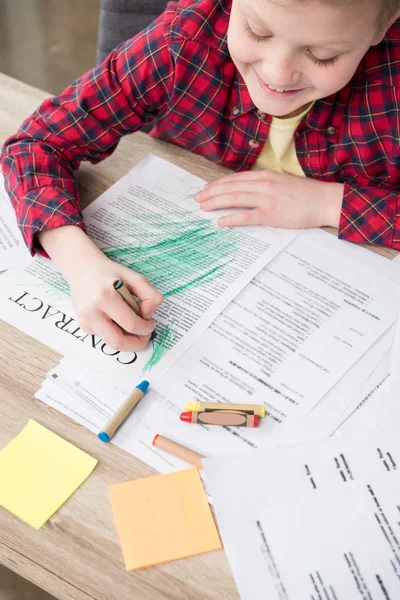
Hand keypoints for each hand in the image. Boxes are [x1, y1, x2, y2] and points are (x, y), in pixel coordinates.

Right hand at [38, 226, 162, 350]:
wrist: (82, 269)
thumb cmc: (110, 273)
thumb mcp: (134, 277)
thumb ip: (150, 294)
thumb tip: (149, 315)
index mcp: (105, 297)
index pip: (131, 324)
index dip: (146, 328)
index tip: (150, 322)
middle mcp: (91, 311)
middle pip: (118, 342)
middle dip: (137, 343)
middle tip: (145, 335)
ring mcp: (84, 320)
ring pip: (111, 343)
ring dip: (127, 340)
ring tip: (133, 326)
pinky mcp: (82, 325)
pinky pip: (104, 337)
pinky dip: (116, 333)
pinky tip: (117, 319)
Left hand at [195, 170, 343, 228]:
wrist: (325, 200)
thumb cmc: (306, 194)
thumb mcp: (282, 183)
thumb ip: (265, 185)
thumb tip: (248, 191)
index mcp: (266, 176)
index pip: (235, 178)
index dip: (218, 183)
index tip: (206, 188)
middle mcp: (263, 184)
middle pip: (230, 186)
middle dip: (211, 192)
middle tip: (197, 198)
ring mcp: (266, 199)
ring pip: (234, 198)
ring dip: (215, 202)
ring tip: (203, 207)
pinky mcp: (271, 214)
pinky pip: (246, 216)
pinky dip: (231, 219)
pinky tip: (220, 221)